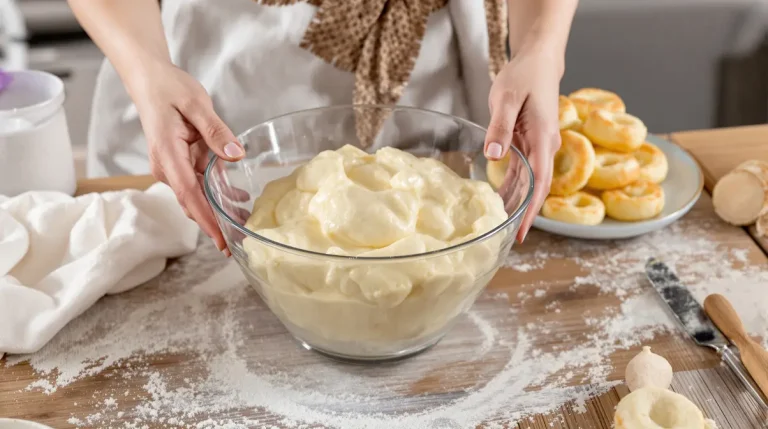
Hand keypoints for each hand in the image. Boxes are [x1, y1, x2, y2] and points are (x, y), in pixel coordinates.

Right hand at [129, 63, 244, 254]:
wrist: (149, 79)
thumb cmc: (170, 88)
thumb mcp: (197, 105)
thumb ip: (216, 132)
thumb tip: (236, 155)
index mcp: (168, 155)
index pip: (189, 195)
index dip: (207, 220)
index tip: (221, 241)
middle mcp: (167, 167)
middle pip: (193, 203)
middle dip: (216, 223)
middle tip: (240, 242)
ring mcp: (172, 167)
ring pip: (197, 196)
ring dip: (219, 209)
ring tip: (246, 220)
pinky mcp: (179, 163)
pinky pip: (199, 183)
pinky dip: (217, 192)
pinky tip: (239, 197)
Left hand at [484, 48, 562, 242]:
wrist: (538, 61)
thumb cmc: (524, 76)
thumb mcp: (507, 99)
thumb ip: (500, 127)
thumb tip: (494, 156)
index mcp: (544, 139)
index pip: (539, 183)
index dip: (530, 210)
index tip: (521, 231)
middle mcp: (546, 147)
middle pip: (537, 189)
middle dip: (526, 214)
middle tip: (510, 239)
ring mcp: (540, 146)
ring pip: (530, 182)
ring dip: (518, 202)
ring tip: (502, 225)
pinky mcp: (531, 143)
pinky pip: (523, 170)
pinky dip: (514, 187)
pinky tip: (501, 199)